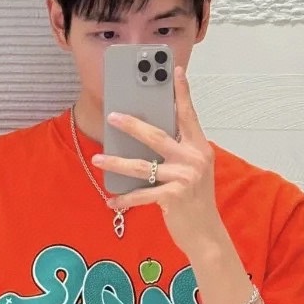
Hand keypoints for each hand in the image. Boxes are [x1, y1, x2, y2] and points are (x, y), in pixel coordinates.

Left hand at [92, 66, 221, 254]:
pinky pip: (141, 195)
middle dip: (132, 125)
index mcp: (199, 147)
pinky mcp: (174, 197)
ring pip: (143, 166)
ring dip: (117, 162)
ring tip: (98, 158)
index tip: (173, 70)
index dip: (181, 92)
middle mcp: (193, 159)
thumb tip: (143, 136)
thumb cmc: (194, 199)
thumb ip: (175, 152)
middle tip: (112, 116)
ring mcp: (184, 178)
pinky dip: (124, 199)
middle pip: (157, 136)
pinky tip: (111, 200)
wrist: (206, 233)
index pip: (188, 114)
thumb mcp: (191, 170)